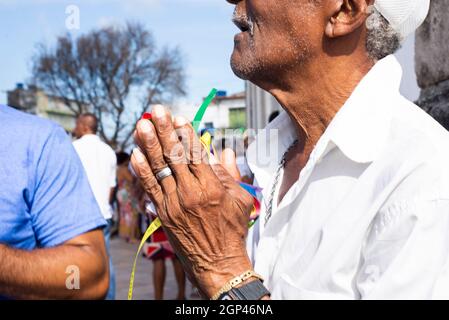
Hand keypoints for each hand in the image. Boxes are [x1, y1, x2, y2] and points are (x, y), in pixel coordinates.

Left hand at [131, 105, 253, 297]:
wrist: (217, 262)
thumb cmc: (232, 229)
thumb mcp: (240, 199)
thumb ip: (231, 173)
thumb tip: (226, 150)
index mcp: (212, 187)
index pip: (195, 154)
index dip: (186, 134)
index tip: (179, 118)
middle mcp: (191, 193)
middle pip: (174, 155)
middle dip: (164, 131)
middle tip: (157, 111)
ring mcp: (174, 203)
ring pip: (159, 169)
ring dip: (148, 145)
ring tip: (142, 125)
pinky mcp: (163, 213)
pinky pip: (150, 188)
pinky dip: (142, 171)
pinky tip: (136, 154)